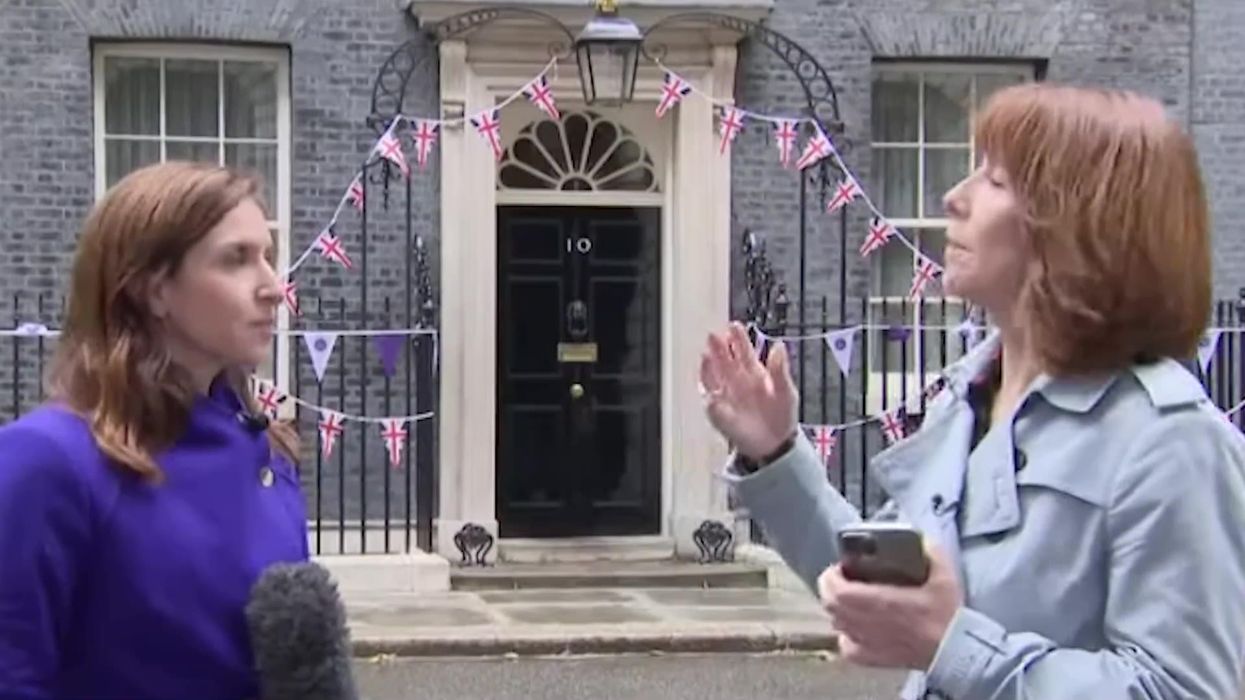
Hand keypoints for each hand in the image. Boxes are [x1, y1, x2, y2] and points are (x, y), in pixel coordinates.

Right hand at [699, 322, 798, 460]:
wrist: (776, 443)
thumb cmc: (782, 414)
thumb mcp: (786, 391)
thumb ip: (780, 370)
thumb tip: (779, 346)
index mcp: (754, 372)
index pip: (743, 351)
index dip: (738, 338)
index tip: (734, 326)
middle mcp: (737, 380)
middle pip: (724, 360)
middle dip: (718, 348)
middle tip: (714, 336)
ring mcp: (727, 395)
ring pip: (713, 376)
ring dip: (709, 366)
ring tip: (707, 356)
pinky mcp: (719, 412)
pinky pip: (710, 401)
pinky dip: (709, 395)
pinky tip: (710, 389)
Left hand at [817, 540, 961, 669]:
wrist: (956, 651)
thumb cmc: (948, 614)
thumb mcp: (944, 575)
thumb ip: (930, 551)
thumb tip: (921, 539)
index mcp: (880, 601)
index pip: (836, 590)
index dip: (831, 577)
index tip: (841, 567)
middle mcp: (867, 623)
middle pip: (830, 605)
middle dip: (830, 588)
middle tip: (844, 579)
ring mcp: (867, 643)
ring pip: (836, 624)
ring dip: (839, 609)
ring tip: (852, 600)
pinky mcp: (872, 659)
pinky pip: (847, 648)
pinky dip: (847, 636)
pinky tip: (858, 629)